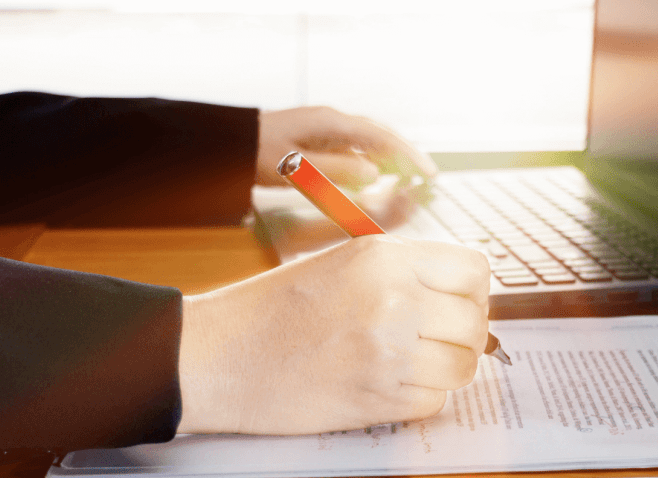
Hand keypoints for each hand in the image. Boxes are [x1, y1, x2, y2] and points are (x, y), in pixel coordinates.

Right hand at [177, 236, 489, 434]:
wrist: (218, 358)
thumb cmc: (273, 310)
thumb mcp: (342, 265)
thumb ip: (403, 273)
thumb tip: (463, 297)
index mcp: (383, 257)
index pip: (474, 270)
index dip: (472, 292)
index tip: (457, 304)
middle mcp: (393, 299)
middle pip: (474, 322)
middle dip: (462, 335)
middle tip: (435, 341)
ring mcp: (389, 352)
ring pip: (463, 366)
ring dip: (445, 369)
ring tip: (411, 364)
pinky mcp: (379, 399)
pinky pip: (435, 401)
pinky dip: (420, 398)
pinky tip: (386, 385)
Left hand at [255, 106, 436, 188]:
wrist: (229, 143)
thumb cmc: (256, 154)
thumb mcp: (295, 168)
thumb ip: (336, 171)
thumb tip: (376, 175)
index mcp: (331, 123)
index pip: (381, 138)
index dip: (408, 156)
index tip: (429, 173)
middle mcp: (332, 121)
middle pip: (381, 135)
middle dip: (406, 154)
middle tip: (427, 176)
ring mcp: (326, 128)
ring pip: (369, 140)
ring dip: (391, 157)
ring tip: (410, 176)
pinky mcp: (318, 138)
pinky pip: (355, 148)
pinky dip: (372, 160)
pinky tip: (377, 174)